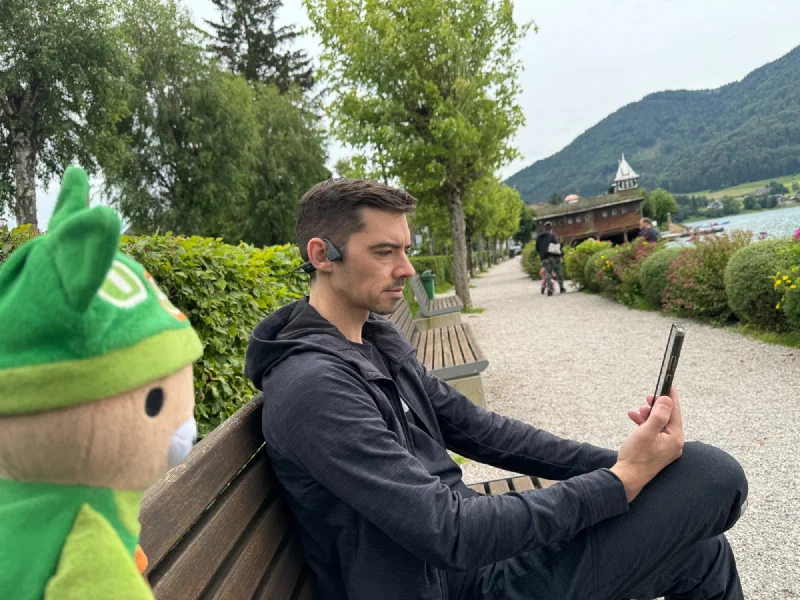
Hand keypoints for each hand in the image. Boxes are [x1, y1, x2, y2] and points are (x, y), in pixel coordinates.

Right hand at [610, 385, 684, 501]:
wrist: (627, 477)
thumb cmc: (636, 456)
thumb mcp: (646, 431)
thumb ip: (659, 414)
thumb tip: (667, 400)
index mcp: (675, 438)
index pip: (675, 412)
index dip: (670, 397)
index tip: (668, 385)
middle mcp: (673, 444)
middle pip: (667, 418)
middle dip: (656, 407)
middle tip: (647, 398)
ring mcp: (665, 448)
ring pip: (659, 425)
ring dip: (648, 416)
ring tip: (636, 411)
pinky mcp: (656, 451)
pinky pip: (653, 432)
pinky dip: (644, 425)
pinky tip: (634, 420)